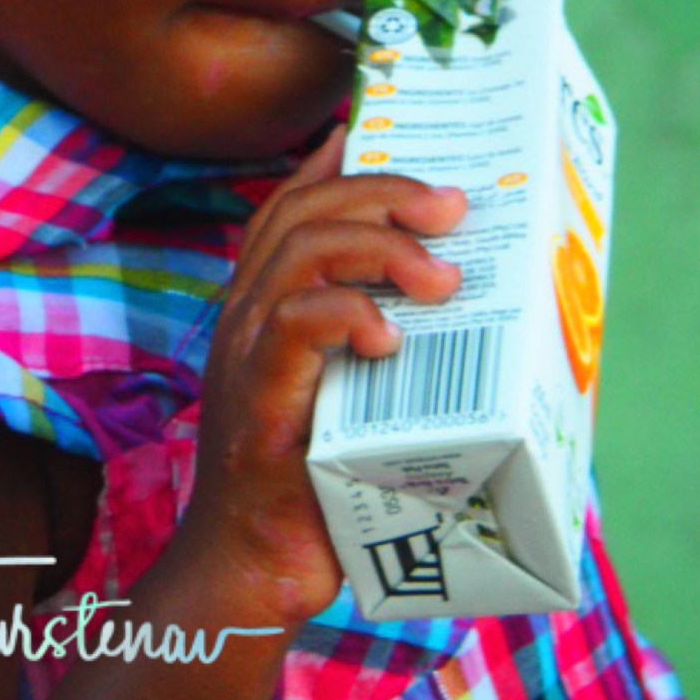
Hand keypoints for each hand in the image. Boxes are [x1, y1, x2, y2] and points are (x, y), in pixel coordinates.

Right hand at [181, 127, 465, 627]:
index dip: (335, 163)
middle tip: (452, 207)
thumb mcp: (346, 390)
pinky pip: (295, 326)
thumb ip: (372, 333)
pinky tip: (389, 338)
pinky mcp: (259, 401)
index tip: (385, 132)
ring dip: (379, 248)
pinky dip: (348, 315)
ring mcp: (246, 354)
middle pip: (305, 213)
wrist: (255, 566)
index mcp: (264, 304)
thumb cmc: (314, 479)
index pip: (291, 205)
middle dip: (383, 192)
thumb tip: (438, 288)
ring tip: (440, 277)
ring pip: (303, 254)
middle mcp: (247, 314)